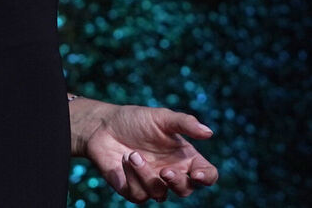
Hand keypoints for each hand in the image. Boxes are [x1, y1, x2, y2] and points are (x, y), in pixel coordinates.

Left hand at [71, 98, 217, 202]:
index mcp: (184, 157)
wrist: (103, 125)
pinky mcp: (132, 189)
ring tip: (132, 154)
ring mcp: (152, 183)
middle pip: (186, 190)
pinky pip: (139, 195)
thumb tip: (209, 132)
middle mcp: (170, 173)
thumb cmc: (135, 120)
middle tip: (165, 170)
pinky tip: (124, 159)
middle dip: (177, 182)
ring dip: (146, 176)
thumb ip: (184, 123)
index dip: (206, 177)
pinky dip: (131, 177)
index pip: (206, 174)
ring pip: (160, 194)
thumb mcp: (161, 117)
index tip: (197, 174)